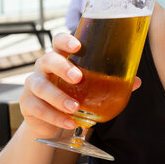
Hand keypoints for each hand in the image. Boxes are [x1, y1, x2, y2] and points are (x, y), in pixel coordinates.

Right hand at [19, 33, 141, 138]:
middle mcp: (44, 67)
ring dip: (59, 97)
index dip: (66, 41)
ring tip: (75, 107)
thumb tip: (137, 81)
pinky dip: (55, 117)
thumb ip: (111, 81)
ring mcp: (33, 84)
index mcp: (61, 57)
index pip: (58, 41)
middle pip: (47, 60)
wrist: (52, 119)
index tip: (78, 45)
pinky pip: (38, 108)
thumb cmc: (74, 93)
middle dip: (63, 67)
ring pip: (41, 86)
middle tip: (78, 77)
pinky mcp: (27, 104)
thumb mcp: (91, 85)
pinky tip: (70, 122)